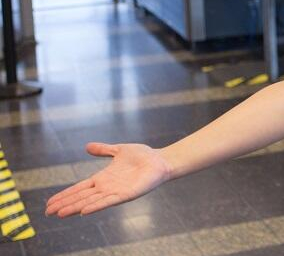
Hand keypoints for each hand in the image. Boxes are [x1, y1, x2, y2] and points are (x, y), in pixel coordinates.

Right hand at [45, 142, 170, 217]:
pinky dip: (96, 206)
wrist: (160, 160)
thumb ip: (103, 150)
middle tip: (47, 212)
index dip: (65, 195)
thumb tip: (87, 146)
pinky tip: (84, 211)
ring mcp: (115, 192)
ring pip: (91, 201)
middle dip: (65, 204)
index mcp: (103, 178)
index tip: (49, 203)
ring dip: (76, 207)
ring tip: (60, 213)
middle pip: (81, 197)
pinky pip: (108, 201)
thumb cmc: (142, 156)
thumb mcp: (119, 150)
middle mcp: (106, 187)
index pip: (79, 188)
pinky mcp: (126, 194)